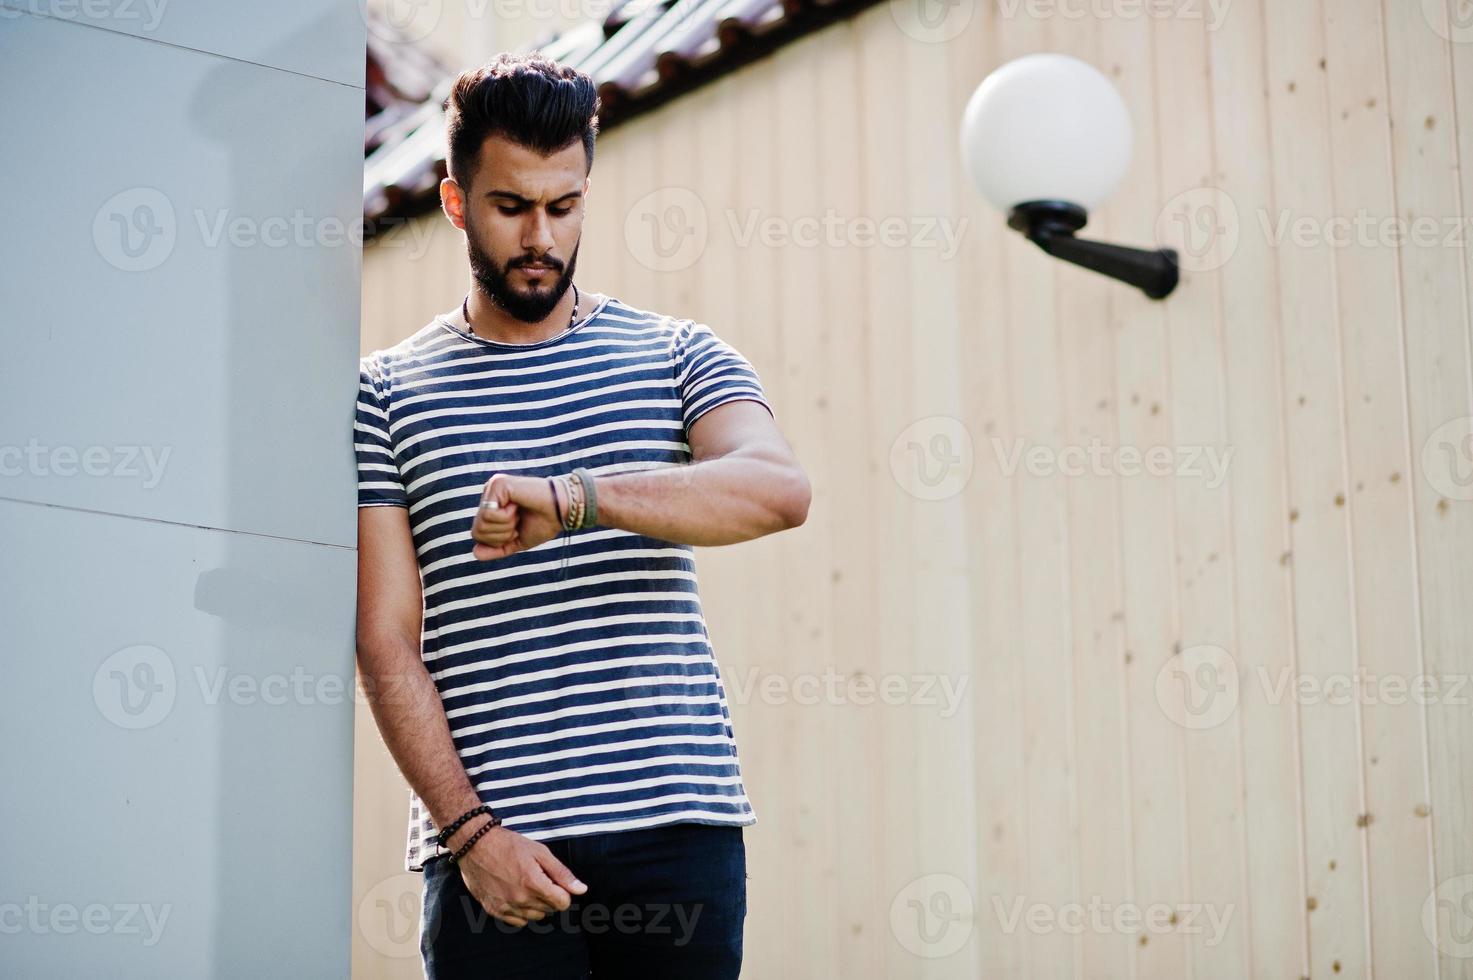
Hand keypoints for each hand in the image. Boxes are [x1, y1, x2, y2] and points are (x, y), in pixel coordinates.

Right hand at [454, 824, 587, 927]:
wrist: (476, 845)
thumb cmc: (509, 845)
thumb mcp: (540, 852)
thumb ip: (562, 873)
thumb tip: (581, 890)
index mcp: (534, 883)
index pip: (563, 903)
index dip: (563, 892)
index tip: (556, 882)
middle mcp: (520, 899)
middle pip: (549, 909)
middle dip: (550, 896)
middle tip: (539, 879)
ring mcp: (506, 906)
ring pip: (534, 917)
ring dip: (536, 905)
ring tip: (526, 886)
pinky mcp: (494, 910)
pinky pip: (517, 921)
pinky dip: (521, 912)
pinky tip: (516, 895)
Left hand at [470, 474, 563, 560]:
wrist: (562, 511)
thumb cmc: (543, 523)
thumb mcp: (516, 541)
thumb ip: (496, 549)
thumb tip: (474, 553)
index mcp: (491, 505)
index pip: (478, 534)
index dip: (498, 540)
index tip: (517, 528)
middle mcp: (489, 493)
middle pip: (477, 530)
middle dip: (501, 535)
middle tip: (518, 521)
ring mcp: (492, 487)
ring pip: (481, 523)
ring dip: (505, 526)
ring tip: (519, 513)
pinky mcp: (497, 484)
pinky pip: (489, 514)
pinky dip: (506, 517)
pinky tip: (518, 505)